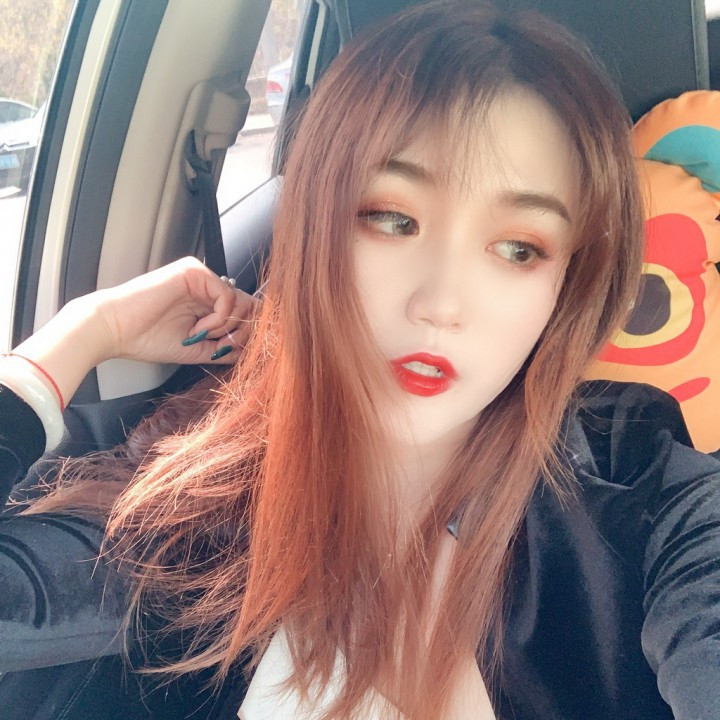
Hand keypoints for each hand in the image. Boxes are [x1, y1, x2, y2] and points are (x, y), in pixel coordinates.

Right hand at [92, 257, 257, 364]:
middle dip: (241, 331)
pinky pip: (226, 295)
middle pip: (248, 304)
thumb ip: (223, 348)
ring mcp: (201, 277)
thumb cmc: (146, 338)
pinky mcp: (194, 271)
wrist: (115, 330)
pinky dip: (219, 317)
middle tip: (221, 345)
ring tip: (202, 335)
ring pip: (240, 300)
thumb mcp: (196, 349)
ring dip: (227, 326)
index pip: (243, 311)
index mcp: (206, 302)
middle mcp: (206, 287)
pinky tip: (200, 326)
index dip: (247, 332)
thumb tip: (249, 352)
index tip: (235, 350)